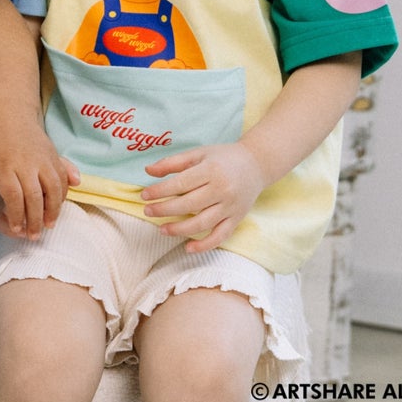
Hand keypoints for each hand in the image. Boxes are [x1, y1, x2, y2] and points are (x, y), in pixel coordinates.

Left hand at [0, 112, 77, 238]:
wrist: (9, 111)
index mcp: (3, 166)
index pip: (14, 196)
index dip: (17, 216)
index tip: (16, 228)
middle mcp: (25, 162)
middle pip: (35, 196)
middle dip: (36, 220)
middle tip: (34, 235)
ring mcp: (42, 158)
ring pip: (55, 188)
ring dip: (54, 209)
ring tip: (49, 224)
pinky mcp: (53, 154)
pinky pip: (63, 176)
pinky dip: (64, 192)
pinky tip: (59, 204)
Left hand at [140, 142, 265, 251]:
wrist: (257, 164)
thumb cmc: (223, 158)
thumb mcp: (198, 153)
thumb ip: (172, 162)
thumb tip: (148, 170)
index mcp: (211, 170)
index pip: (181, 183)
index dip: (160, 191)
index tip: (144, 196)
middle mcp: (222, 189)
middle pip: (189, 204)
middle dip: (164, 210)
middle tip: (147, 211)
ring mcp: (231, 206)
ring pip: (202, 223)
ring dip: (179, 229)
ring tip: (162, 229)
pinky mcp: (237, 218)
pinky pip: (220, 236)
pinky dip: (205, 245)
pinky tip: (188, 248)